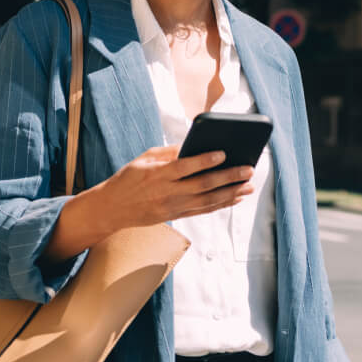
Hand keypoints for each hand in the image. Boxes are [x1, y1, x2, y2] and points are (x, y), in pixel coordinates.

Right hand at [98, 144, 254, 230]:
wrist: (113, 208)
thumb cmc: (130, 177)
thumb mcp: (144, 157)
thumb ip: (169, 152)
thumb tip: (193, 145)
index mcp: (158, 174)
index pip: (184, 167)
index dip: (204, 161)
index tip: (223, 153)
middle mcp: (167, 192)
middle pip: (202, 186)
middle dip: (228, 177)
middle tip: (248, 169)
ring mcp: (173, 207)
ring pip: (207, 201)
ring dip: (231, 193)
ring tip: (249, 186)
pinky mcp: (176, 215)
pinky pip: (203, 211)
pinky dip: (221, 205)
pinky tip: (235, 198)